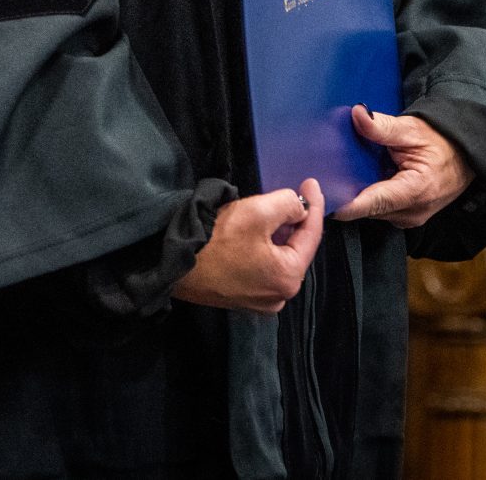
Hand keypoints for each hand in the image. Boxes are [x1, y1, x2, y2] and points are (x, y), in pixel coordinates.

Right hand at [172, 180, 323, 313]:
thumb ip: (287, 204)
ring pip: (278, 259)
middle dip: (294, 222)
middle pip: (295, 250)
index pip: (311, 236)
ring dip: (277, 235)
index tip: (311, 183)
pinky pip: (262, 269)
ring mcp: (259, 301)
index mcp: (289, 278)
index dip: (313, 205)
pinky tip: (254, 233)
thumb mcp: (257, 211)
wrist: (172, 263)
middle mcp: (279, 296)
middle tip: (290, 195)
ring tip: (271, 211)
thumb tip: (298, 208)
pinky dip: (263, 249)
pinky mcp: (241, 298)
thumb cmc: (217, 239)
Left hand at [333, 107, 468, 227]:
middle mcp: (411, 212)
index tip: (320, 193)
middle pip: (366, 208)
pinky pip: (381, 210)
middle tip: (325, 173)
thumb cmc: (441, 142)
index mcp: (413, 192)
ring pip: (371, 211)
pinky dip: (371, 196)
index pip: (368, 204)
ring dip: (360, 194)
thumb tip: (358, 114)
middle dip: (347, 192)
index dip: (341, 200)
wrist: (467, 156)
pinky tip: (366, 178)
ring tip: (346, 172)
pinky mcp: (408, 218)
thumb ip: (382, 127)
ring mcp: (410, 219)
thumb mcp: (412, 129)